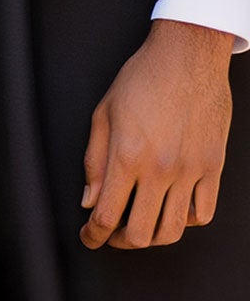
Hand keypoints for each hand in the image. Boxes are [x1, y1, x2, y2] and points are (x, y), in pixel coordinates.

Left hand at [81, 17, 232, 248]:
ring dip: (152, 237)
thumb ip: (94, 161)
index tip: (88, 238)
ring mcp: (191, 172)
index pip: (107, 214)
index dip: (93, 234)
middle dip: (119, 242)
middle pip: (141, 233)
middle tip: (109, 235)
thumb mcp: (103, 113)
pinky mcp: (213, 169)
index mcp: (127, 155)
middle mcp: (161, 170)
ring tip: (138, 228)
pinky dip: (185, 221)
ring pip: (174, 230)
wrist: (187, 58)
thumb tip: (89, 200)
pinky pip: (203, 213)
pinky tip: (171, 211)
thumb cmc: (141, 79)